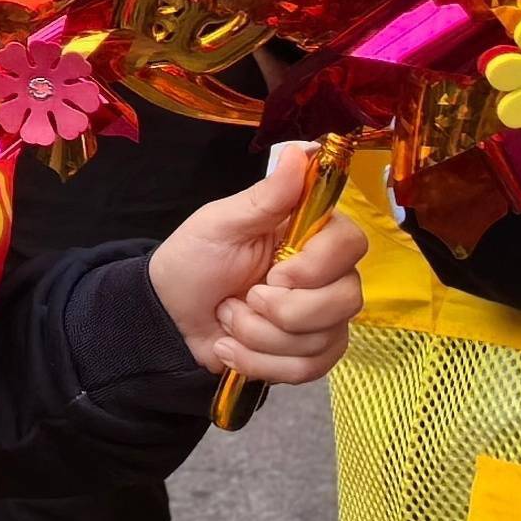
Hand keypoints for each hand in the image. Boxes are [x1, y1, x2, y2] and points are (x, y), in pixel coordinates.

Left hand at [148, 141, 366, 385]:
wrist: (169, 316)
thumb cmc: (193, 261)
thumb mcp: (220, 223)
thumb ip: (266, 196)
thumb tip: (303, 151)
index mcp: (308, 233)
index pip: (351, 243)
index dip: (316, 266)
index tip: (275, 273)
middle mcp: (326, 275)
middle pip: (346, 299)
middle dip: (280, 311)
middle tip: (240, 299)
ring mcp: (323, 317)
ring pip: (323, 339)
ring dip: (259, 336)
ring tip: (228, 319)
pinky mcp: (311, 353)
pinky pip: (309, 369)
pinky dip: (260, 362)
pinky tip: (232, 346)